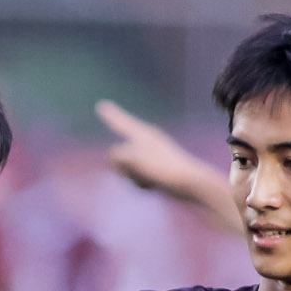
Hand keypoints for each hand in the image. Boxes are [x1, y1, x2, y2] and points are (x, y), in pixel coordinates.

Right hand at [98, 100, 212, 196]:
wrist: (189, 183)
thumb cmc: (161, 167)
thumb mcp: (132, 158)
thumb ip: (116, 156)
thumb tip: (114, 160)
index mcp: (142, 133)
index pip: (120, 122)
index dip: (110, 115)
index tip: (101, 105)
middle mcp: (146, 142)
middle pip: (119, 154)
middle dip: (122, 167)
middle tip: (140, 170)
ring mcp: (150, 156)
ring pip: (127, 168)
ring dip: (132, 177)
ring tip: (149, 178)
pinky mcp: (155, 170)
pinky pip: (138, 178)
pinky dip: (142, 183)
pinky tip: (154, 185)